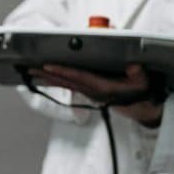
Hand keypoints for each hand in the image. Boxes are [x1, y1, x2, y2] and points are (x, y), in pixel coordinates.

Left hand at [28, 63, 163, 127]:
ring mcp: (89, 93)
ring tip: (32, 72)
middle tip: (29, 68)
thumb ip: (138, 74)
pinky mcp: (88, 92)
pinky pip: (68, 85)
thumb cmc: (141, 91)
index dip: (62, 71)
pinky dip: (56, 80)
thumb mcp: (144, 81)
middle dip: (47, 74)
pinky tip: (46, 77)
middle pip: (65, 81)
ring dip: (48, 78)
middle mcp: (92, 91)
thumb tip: (133, 67)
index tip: (48, 66)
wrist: (141, 107)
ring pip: (64, 84)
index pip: (78, 77)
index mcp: (102, 88)